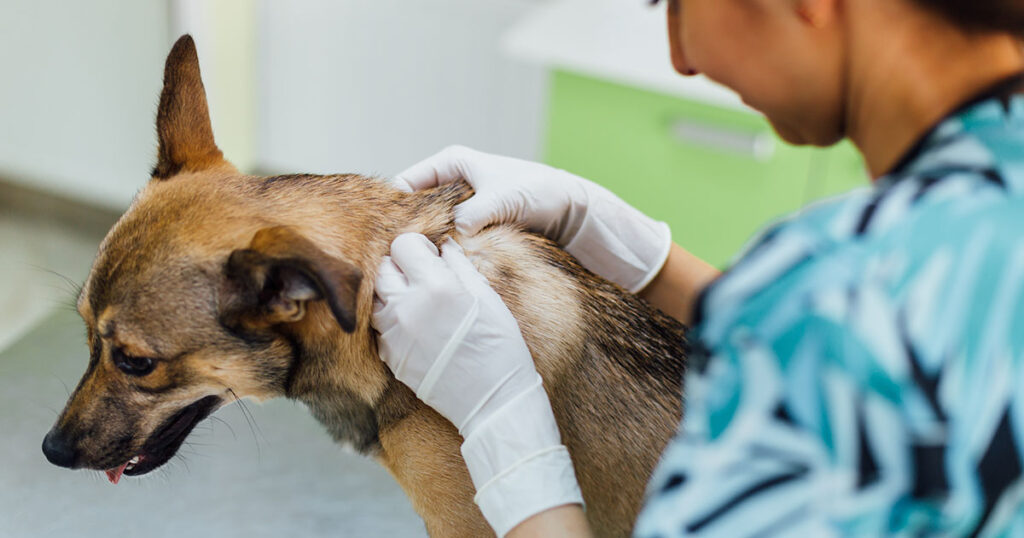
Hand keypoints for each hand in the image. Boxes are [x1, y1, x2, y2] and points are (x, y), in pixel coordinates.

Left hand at [372, 233, 582, 536]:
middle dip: (402, 268)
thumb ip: (460, 267)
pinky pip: (380, 327)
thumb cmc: (500, 348)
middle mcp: (407, 307)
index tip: (430, 257)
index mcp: (436, 286)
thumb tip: (444, 247)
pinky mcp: (390, 356)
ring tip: (420, 304)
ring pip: (377, 298)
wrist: (492, 401)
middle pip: (384, 268)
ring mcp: (394, 334)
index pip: (403, 245)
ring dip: (394, 294)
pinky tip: (418, 329)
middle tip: (424, 279)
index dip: (418, 248)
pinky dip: (394, 321)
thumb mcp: (488, 299)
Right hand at [393, 145, 671, 292]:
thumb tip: (456, 228)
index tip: (385, 237)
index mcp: (450, 162)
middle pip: (412, 207)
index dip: (392, 209)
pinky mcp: (470, 224)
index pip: (405, 183)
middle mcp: (450, 181)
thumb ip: (477, 211)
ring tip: (413, 269)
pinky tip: (436, 271)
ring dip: (424, 245)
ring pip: (428, 226)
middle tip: (394, 259)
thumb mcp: (505, 198)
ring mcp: (459, 204)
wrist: (570, 209)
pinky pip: (446, 238)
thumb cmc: (540, 192)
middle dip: (405, 231)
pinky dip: (441, 252)